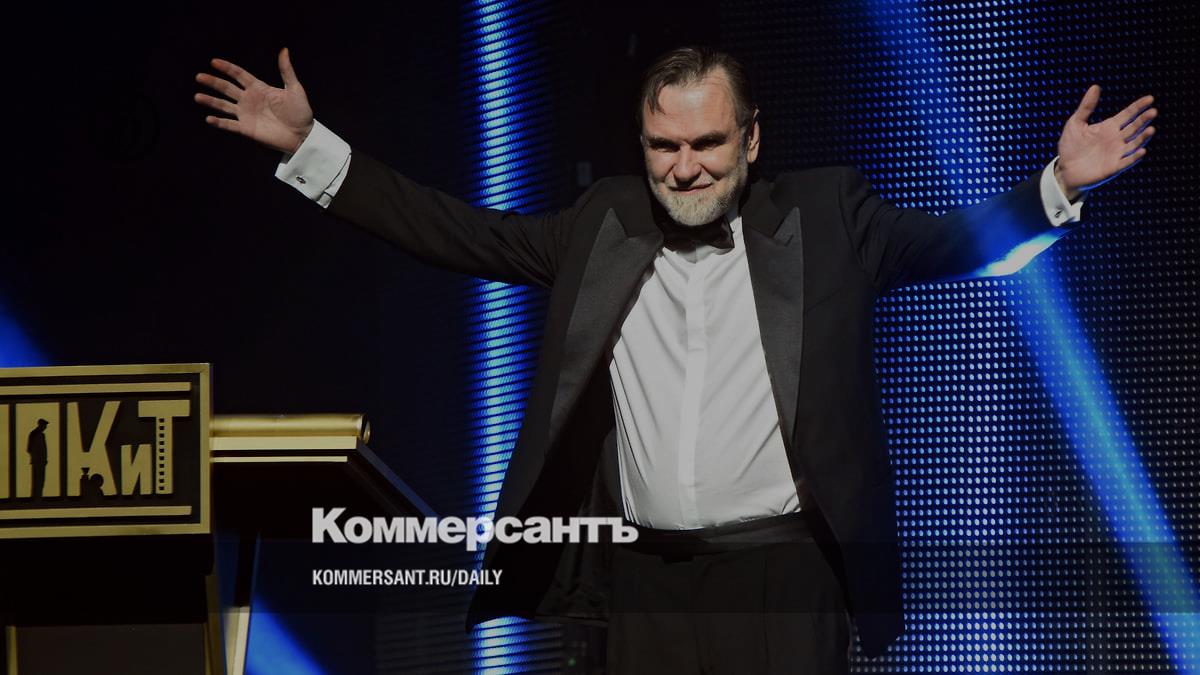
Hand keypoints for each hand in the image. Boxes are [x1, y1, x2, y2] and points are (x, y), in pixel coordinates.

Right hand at [194, 47, 313, 153]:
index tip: (214, 62)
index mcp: (259, 88)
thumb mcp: (295, 89)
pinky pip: (230, 125)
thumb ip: (286, 71)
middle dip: (213, 82)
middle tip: (199, 76)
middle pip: (227, 88)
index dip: (227, 68)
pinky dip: (219, 122)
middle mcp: (249, 100)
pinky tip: (209, 118)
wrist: (303, 135)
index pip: (239, 75)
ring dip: (211, 101)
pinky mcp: (247, 129)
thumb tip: (284, 50)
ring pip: (224, 106)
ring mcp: (246, 114)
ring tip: (197, 96)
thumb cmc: (300, 112)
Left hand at [1055, 85, 1156, 200]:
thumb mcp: (1075, 123)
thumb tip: (1095, 86)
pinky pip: (1127, 162)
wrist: (1064, 170)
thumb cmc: (1070, 146)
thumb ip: (1086, 106)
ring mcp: (1116, 153)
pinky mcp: (1113, 167)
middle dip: (1144, 119)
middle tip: (1153, 111)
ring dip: (1143, 137)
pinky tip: (1142, 151)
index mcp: (1109, 127)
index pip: (1128, 114)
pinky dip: (1134, 157)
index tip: (1150, 99)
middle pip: (1134, 127)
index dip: (1139, 107)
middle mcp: (1116, 139)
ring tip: (1151, 129)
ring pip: (1135, 143)